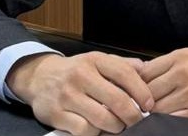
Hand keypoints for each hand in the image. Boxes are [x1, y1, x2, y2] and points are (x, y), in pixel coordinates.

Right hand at [6, 51, 153, 135]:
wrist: (38, 77)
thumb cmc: (75, 71)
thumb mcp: (96, 61)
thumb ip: (120, 64)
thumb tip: (145, 68)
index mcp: (94, 60)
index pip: (124, 73)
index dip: (141, 91)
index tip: (149, 104)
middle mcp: (80, 75)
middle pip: (117, 100)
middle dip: (132, 116)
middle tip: (137, 121)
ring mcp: (67, 95)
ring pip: (102, 118)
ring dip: (115, 127)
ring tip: (117, 126)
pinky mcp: (56, 113)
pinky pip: (84, 130)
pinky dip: (94, 133)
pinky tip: (97, 129)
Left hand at [140, 48, 187, 125]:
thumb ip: (169, 68)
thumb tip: (138, 79)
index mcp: (182, 57)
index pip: (144, 73)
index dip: (139, 88)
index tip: (142, 96)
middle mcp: (185, 72)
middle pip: (148, 93)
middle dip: (148, 104)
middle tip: (153, 110)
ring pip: (157, 111)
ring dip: (159, 117)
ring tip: (171, 115)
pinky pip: (172, 123)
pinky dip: (171, 125)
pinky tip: (180, 122)